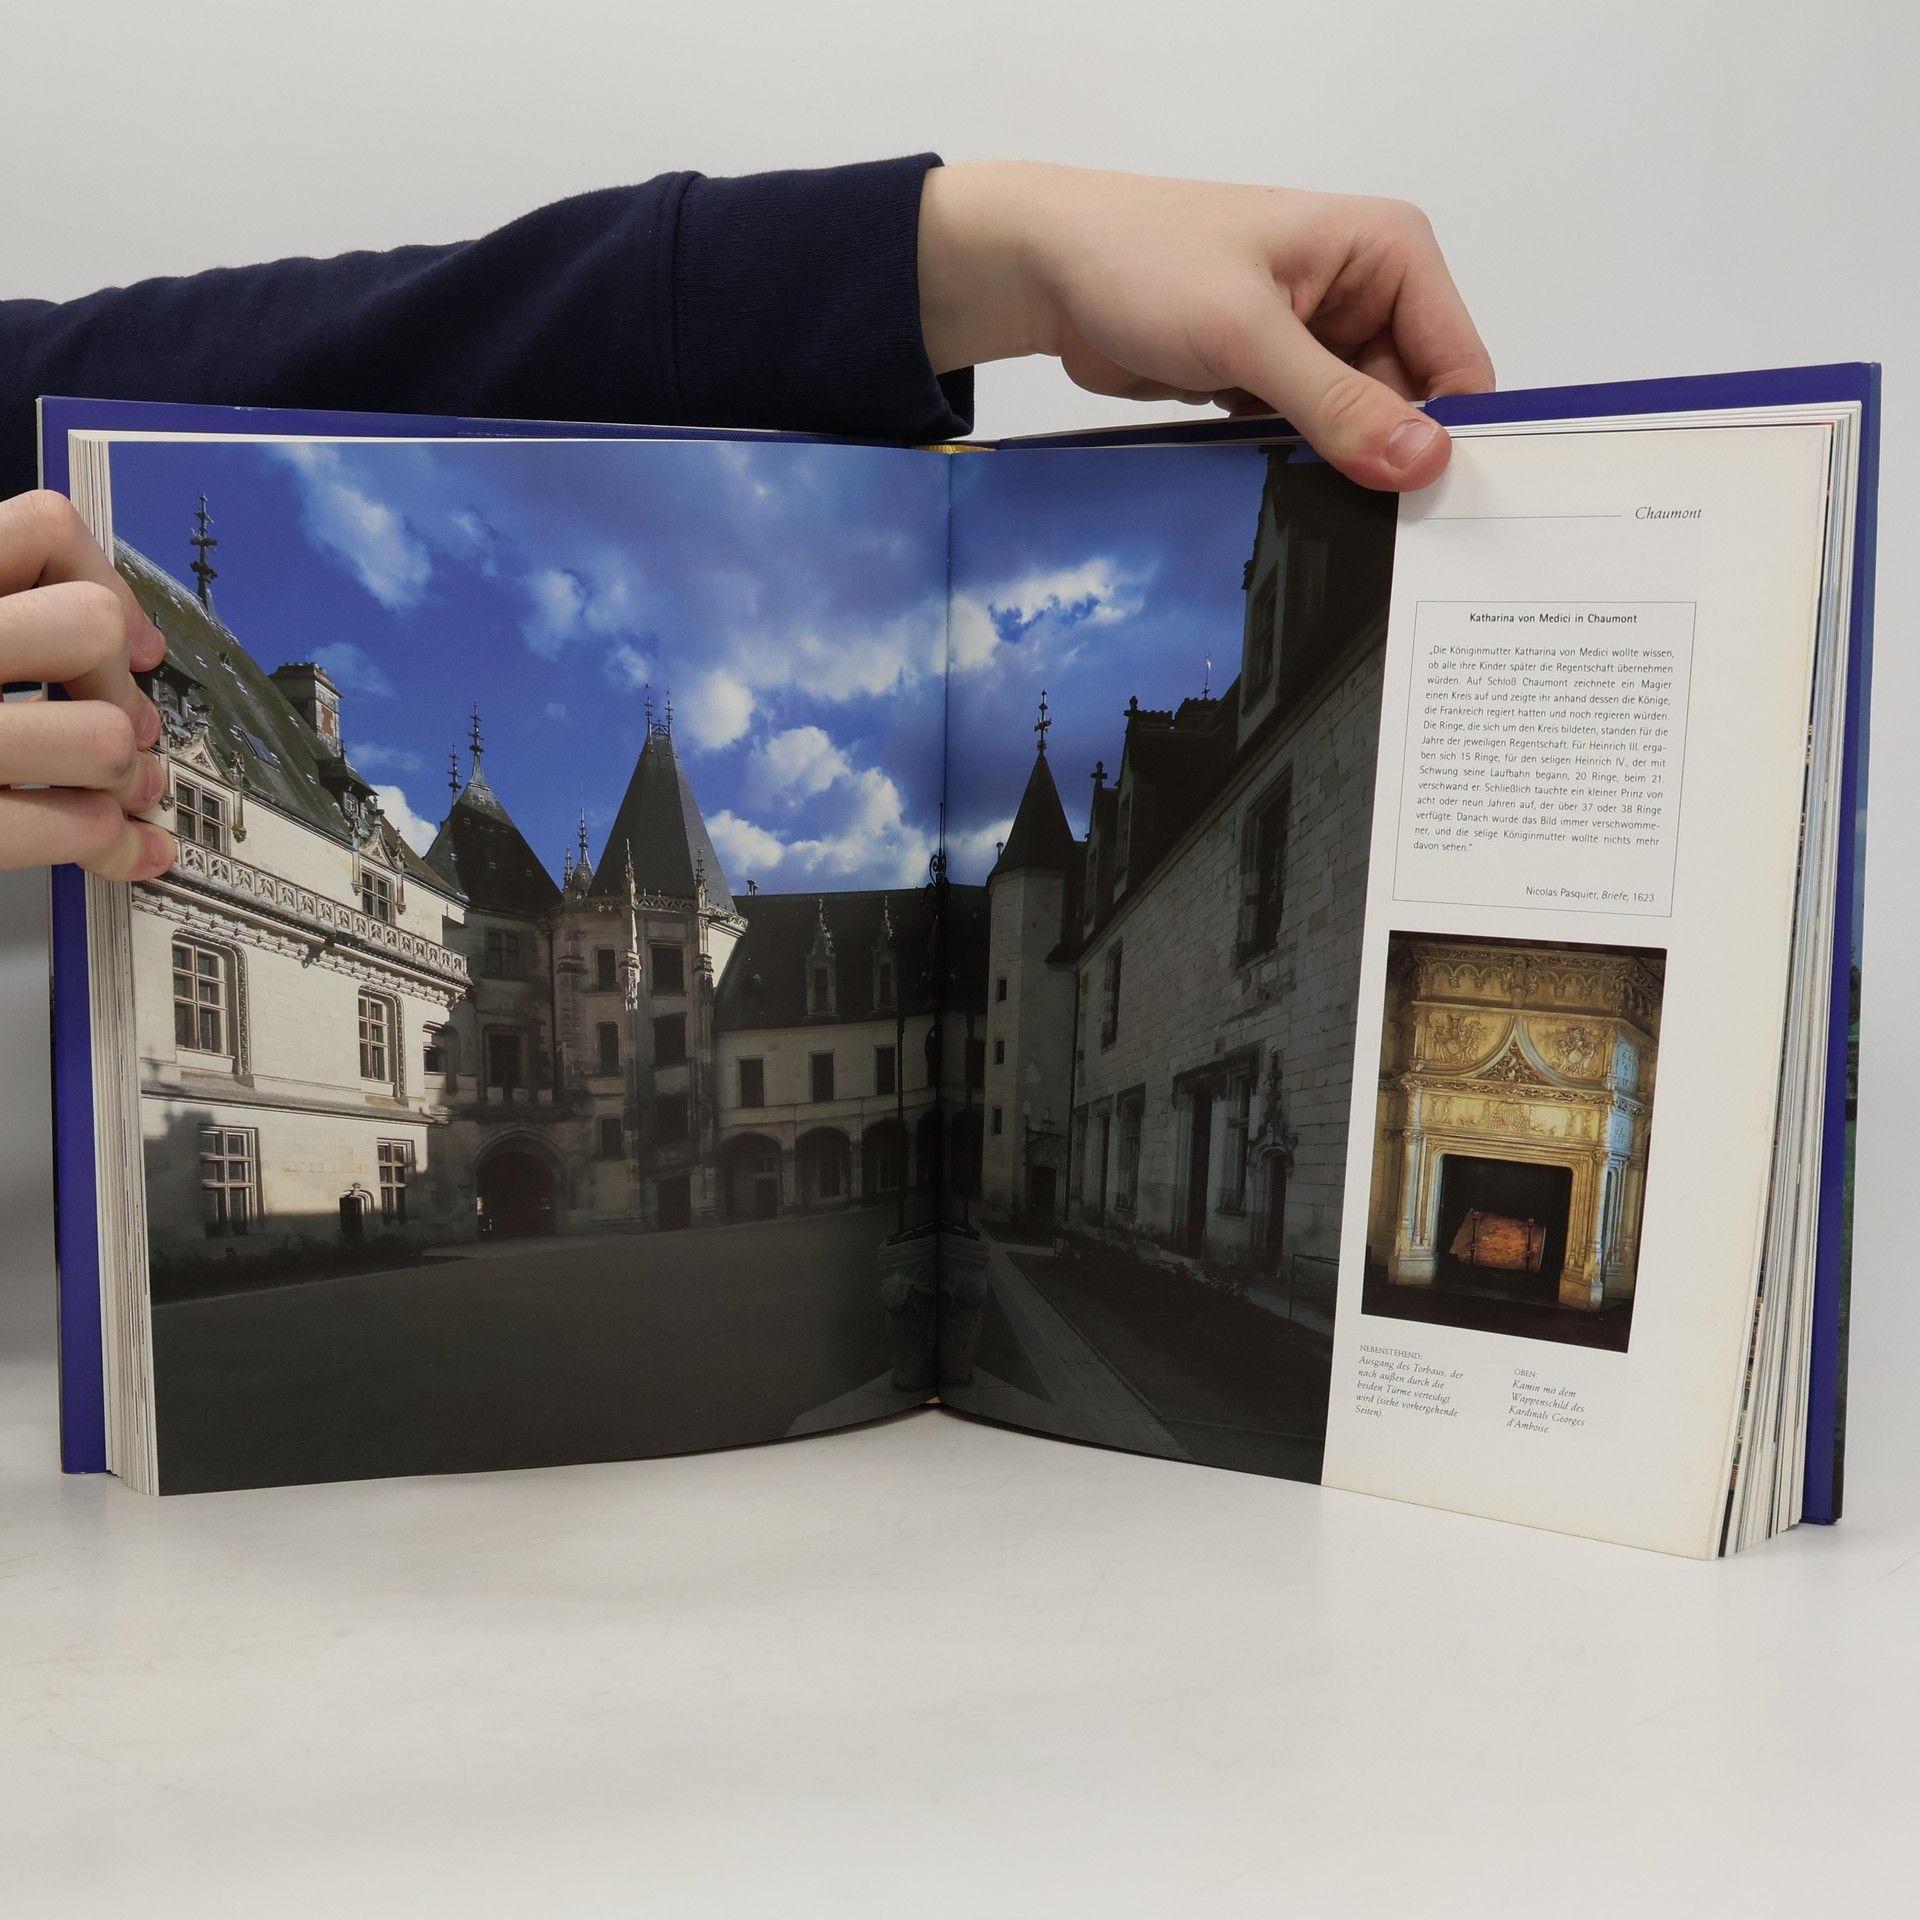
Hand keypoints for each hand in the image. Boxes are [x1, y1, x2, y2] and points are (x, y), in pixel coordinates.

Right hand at [0, 491, 175, 879]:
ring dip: (126, 776)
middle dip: (123, 688)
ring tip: (119, 792)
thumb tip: (134, 642)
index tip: (134, 640)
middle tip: (123, 729)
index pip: (40, 528)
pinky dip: (111, 843)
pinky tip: (123, 849)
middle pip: (91, 628)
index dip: (105, 580)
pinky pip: (73, 827)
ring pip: (102, 735)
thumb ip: (7, 614)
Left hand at [918, 162, 1494, 489]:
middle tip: (1370, 529)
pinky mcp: (1273, 380)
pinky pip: (1311, 439)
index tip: (1425, 507)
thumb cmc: (1142, 261)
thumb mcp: (1247, 334)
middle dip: (1388, 462)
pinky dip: (1299, 466)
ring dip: (1340, 470)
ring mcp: (1319, 342)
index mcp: (1389, 253)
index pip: (1459, 362)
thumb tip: (1422, 460)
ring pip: (1361, 431)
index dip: (1448, 437)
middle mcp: (1366, 294)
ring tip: (1319, 509)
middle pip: (1415, 406)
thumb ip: (1336, 403)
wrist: (1047, 270)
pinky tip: (1280, 491)